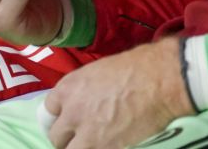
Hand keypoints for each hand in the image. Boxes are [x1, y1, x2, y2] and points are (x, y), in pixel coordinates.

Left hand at [43, 36, 189, 148]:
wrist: (158, 82)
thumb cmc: (135, 67)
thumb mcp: (99, 71)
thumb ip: (85, 89)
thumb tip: (87, 98)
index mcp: (68, 88)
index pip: (49, 109)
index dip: (60, 116)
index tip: (67, 120)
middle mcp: (72, 112)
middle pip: (56, 136)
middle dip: (66, 138)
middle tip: (77, 139)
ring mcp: (87, 133)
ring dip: (77, 148)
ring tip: (90, 145)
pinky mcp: (105, 148)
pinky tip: (108, 146)